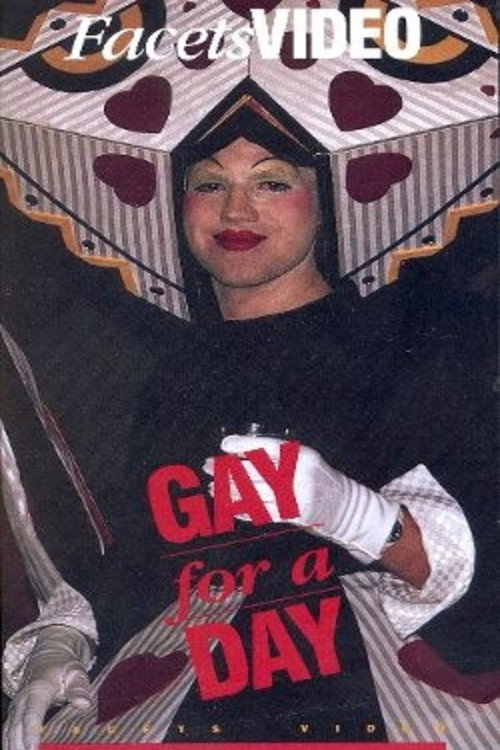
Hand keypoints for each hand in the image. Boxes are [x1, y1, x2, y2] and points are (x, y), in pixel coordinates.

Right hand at [3, 626, 91, 749]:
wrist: (47, 660)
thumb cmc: (63, 669)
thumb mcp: (75, 673)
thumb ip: (79, 688)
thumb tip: (83, 704)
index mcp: (38, 690)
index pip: (31, 715)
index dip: (31, 733)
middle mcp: (21, 700)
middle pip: (16, 729)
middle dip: (21, 747)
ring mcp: (15, 709)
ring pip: (8, 733)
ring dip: (14, 748)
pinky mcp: (13, 716)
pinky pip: (7, 734)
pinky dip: (11, 746)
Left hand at [208, 434, 399, 563]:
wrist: (341, 504)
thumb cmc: (316, 476)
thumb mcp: (302, 456)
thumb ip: (274, 454)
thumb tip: (235, 452)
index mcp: (299, 455)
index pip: (265, 448)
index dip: (241, 446)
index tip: (224, 446)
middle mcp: (296, 475)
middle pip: (253, 471)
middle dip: (227, 469)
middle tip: (208, 466)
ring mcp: (293, 497)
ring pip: (252, 493)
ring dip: (227, 490)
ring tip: (212, 485)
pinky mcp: (290, 515)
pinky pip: (259, 511)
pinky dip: (240, 507)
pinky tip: (227, 503)